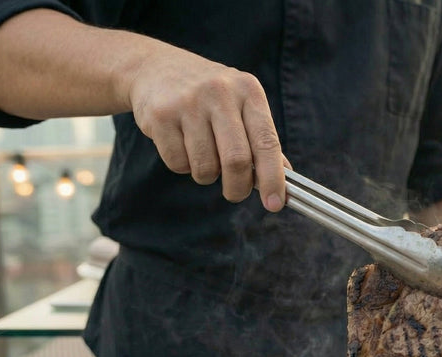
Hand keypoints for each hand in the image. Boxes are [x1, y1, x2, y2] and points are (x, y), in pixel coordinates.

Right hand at [125, 47, 286, 209]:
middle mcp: (220, 93)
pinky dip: (182, 166)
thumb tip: (285, 179)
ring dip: (206, 175)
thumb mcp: (241, 104)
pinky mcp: (160, 116)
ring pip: (205, 167)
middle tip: (235, 193)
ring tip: (203, 156)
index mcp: (248, 91)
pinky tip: (181, 145)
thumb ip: (262, 139)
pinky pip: (178, 163)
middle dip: (238, 188)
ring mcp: (188, 103)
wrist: (155, 68)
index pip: (267, 142)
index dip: (272, 178)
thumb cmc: (209, 95)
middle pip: (236, 161)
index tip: (274, 204)